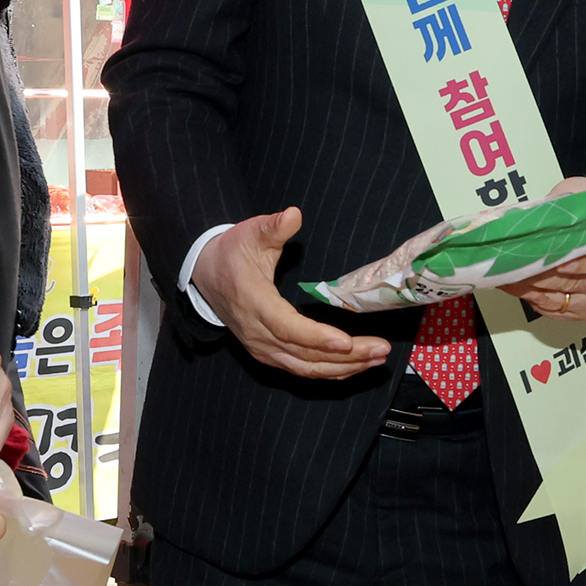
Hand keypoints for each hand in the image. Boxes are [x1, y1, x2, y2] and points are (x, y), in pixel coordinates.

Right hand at [193, 207, 390, 380]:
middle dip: (347, 355)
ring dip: (344, 367)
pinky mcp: (269, 355)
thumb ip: (273, 226)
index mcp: (254, 302)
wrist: (205, 275)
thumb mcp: (249, 233)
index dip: (317, 337)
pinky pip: (301, 370)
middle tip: (381, 349)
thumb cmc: (231, 253)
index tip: (347, 340)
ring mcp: (263, 348)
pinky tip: (355, 366)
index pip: (287, 327)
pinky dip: (330, 371)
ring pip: (306, 368)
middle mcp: (258, 333)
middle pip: (304, 354)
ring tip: (377, 358)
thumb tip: (293, 214)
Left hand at [513, 175, 585, 322]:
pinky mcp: (580, 310)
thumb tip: (529, 215)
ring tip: (504, 274)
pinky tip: (512, 285)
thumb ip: (562, 206)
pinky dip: (529, 297)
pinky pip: (551, 309)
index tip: (560, 264)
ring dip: (527, 287)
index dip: (581, 266)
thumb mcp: (582, 196)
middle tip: (511, 264)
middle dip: (537, 273)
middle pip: (570, 282)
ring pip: (556, 298)